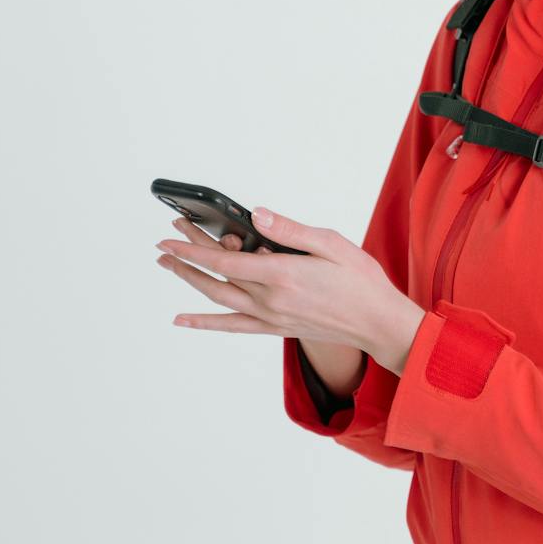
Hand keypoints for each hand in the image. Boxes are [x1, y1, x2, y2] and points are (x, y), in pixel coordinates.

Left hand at [154, 207, 426, 375]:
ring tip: (167, 266)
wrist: (378, 323)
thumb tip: (257, 216)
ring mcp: (271, 317)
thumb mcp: (331, 244)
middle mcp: (271, 300)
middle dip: (187, 258)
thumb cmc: (361, 281)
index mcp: (283, 275)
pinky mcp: (275, 328)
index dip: (193, 249)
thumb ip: (289, 231)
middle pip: (217, 277)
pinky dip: (204, 323)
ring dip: (189, 282)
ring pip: (219, 298)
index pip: (226, 261)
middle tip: (164, 244)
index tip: (170, 237)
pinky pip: (232, 326)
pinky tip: (182, 319)